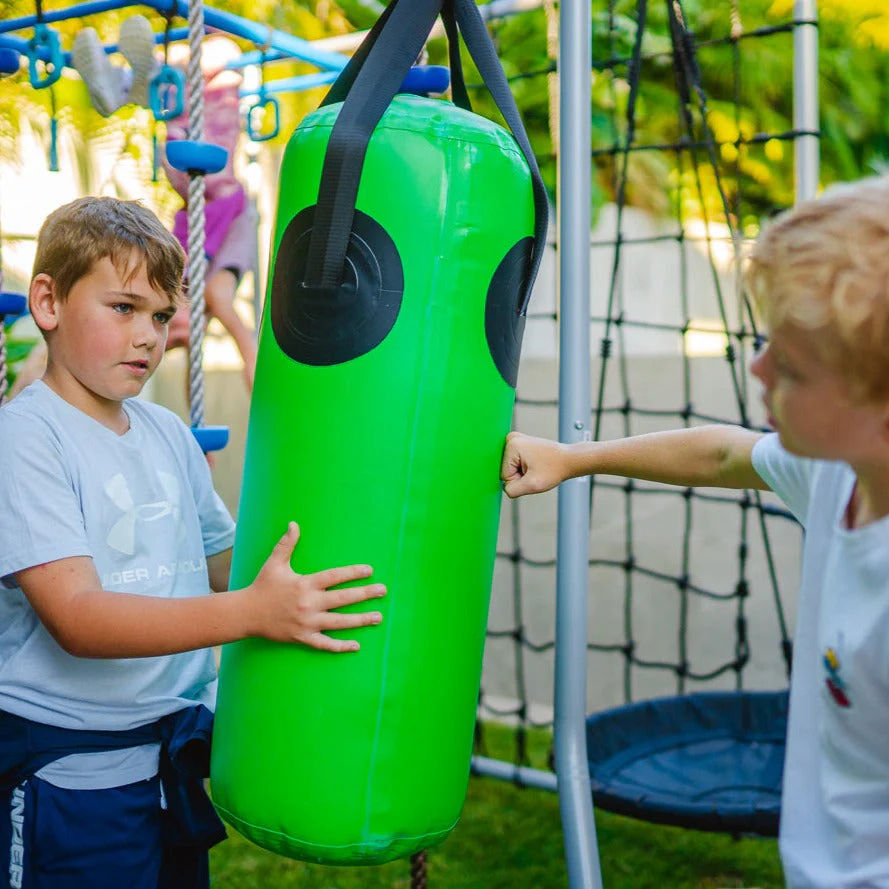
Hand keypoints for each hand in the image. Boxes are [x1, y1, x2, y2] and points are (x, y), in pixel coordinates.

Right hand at [247, 522, 384, 651]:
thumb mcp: (275, 563)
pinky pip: (325, 644)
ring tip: (378, 617)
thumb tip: (294, 523)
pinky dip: (340, 646)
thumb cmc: (262, 586)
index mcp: (305, 584)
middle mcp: (308, 603)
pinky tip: (356, 645)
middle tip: (383, 590)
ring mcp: (307, 622)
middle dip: (365, 594)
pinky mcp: (302, 637)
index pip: (334, 577)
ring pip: (339, 622)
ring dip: (360, 620)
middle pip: (342, 598)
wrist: (246, 614)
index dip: (353, 573)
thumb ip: (287, 544)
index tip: (370, 570)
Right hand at [501, 431, 569, 497]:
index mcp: (512, 444)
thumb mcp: (532, 485)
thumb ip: (512, 490)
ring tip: (537, 467)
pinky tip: (535, 464)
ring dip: (523, 472)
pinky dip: (525, 467)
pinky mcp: (520, 444)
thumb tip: (503, 488)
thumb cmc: (555, 468)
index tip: (532, 474)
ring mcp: (516, 440)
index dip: (519, 480)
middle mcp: (511, 438)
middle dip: (520, 476)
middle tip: (535, 471)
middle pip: (506, 470)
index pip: (504, 475)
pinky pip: (515, 463)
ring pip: (511, 468)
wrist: (569, 460)